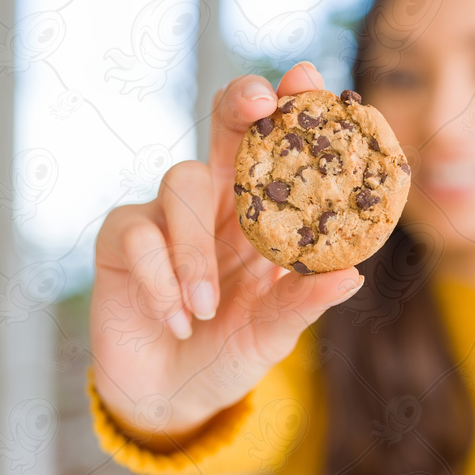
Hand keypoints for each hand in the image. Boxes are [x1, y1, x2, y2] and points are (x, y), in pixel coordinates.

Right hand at [89, 62, 361, 450]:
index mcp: (262, 213)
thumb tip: (353, 274)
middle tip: (259, 101)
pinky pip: (137, 234)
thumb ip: (304, 301)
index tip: (309, 80)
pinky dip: (160, 277)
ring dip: (196, 247)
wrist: (174, 394)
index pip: (277, 148)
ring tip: (206, 306)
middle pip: (224, 128)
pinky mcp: (122, 239)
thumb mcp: (275, 330)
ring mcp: (167, 214)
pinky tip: (177, 318)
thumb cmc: (232, 348)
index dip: (291, 108)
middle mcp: (217, 201)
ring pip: (181, 182)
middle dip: (240, 104)